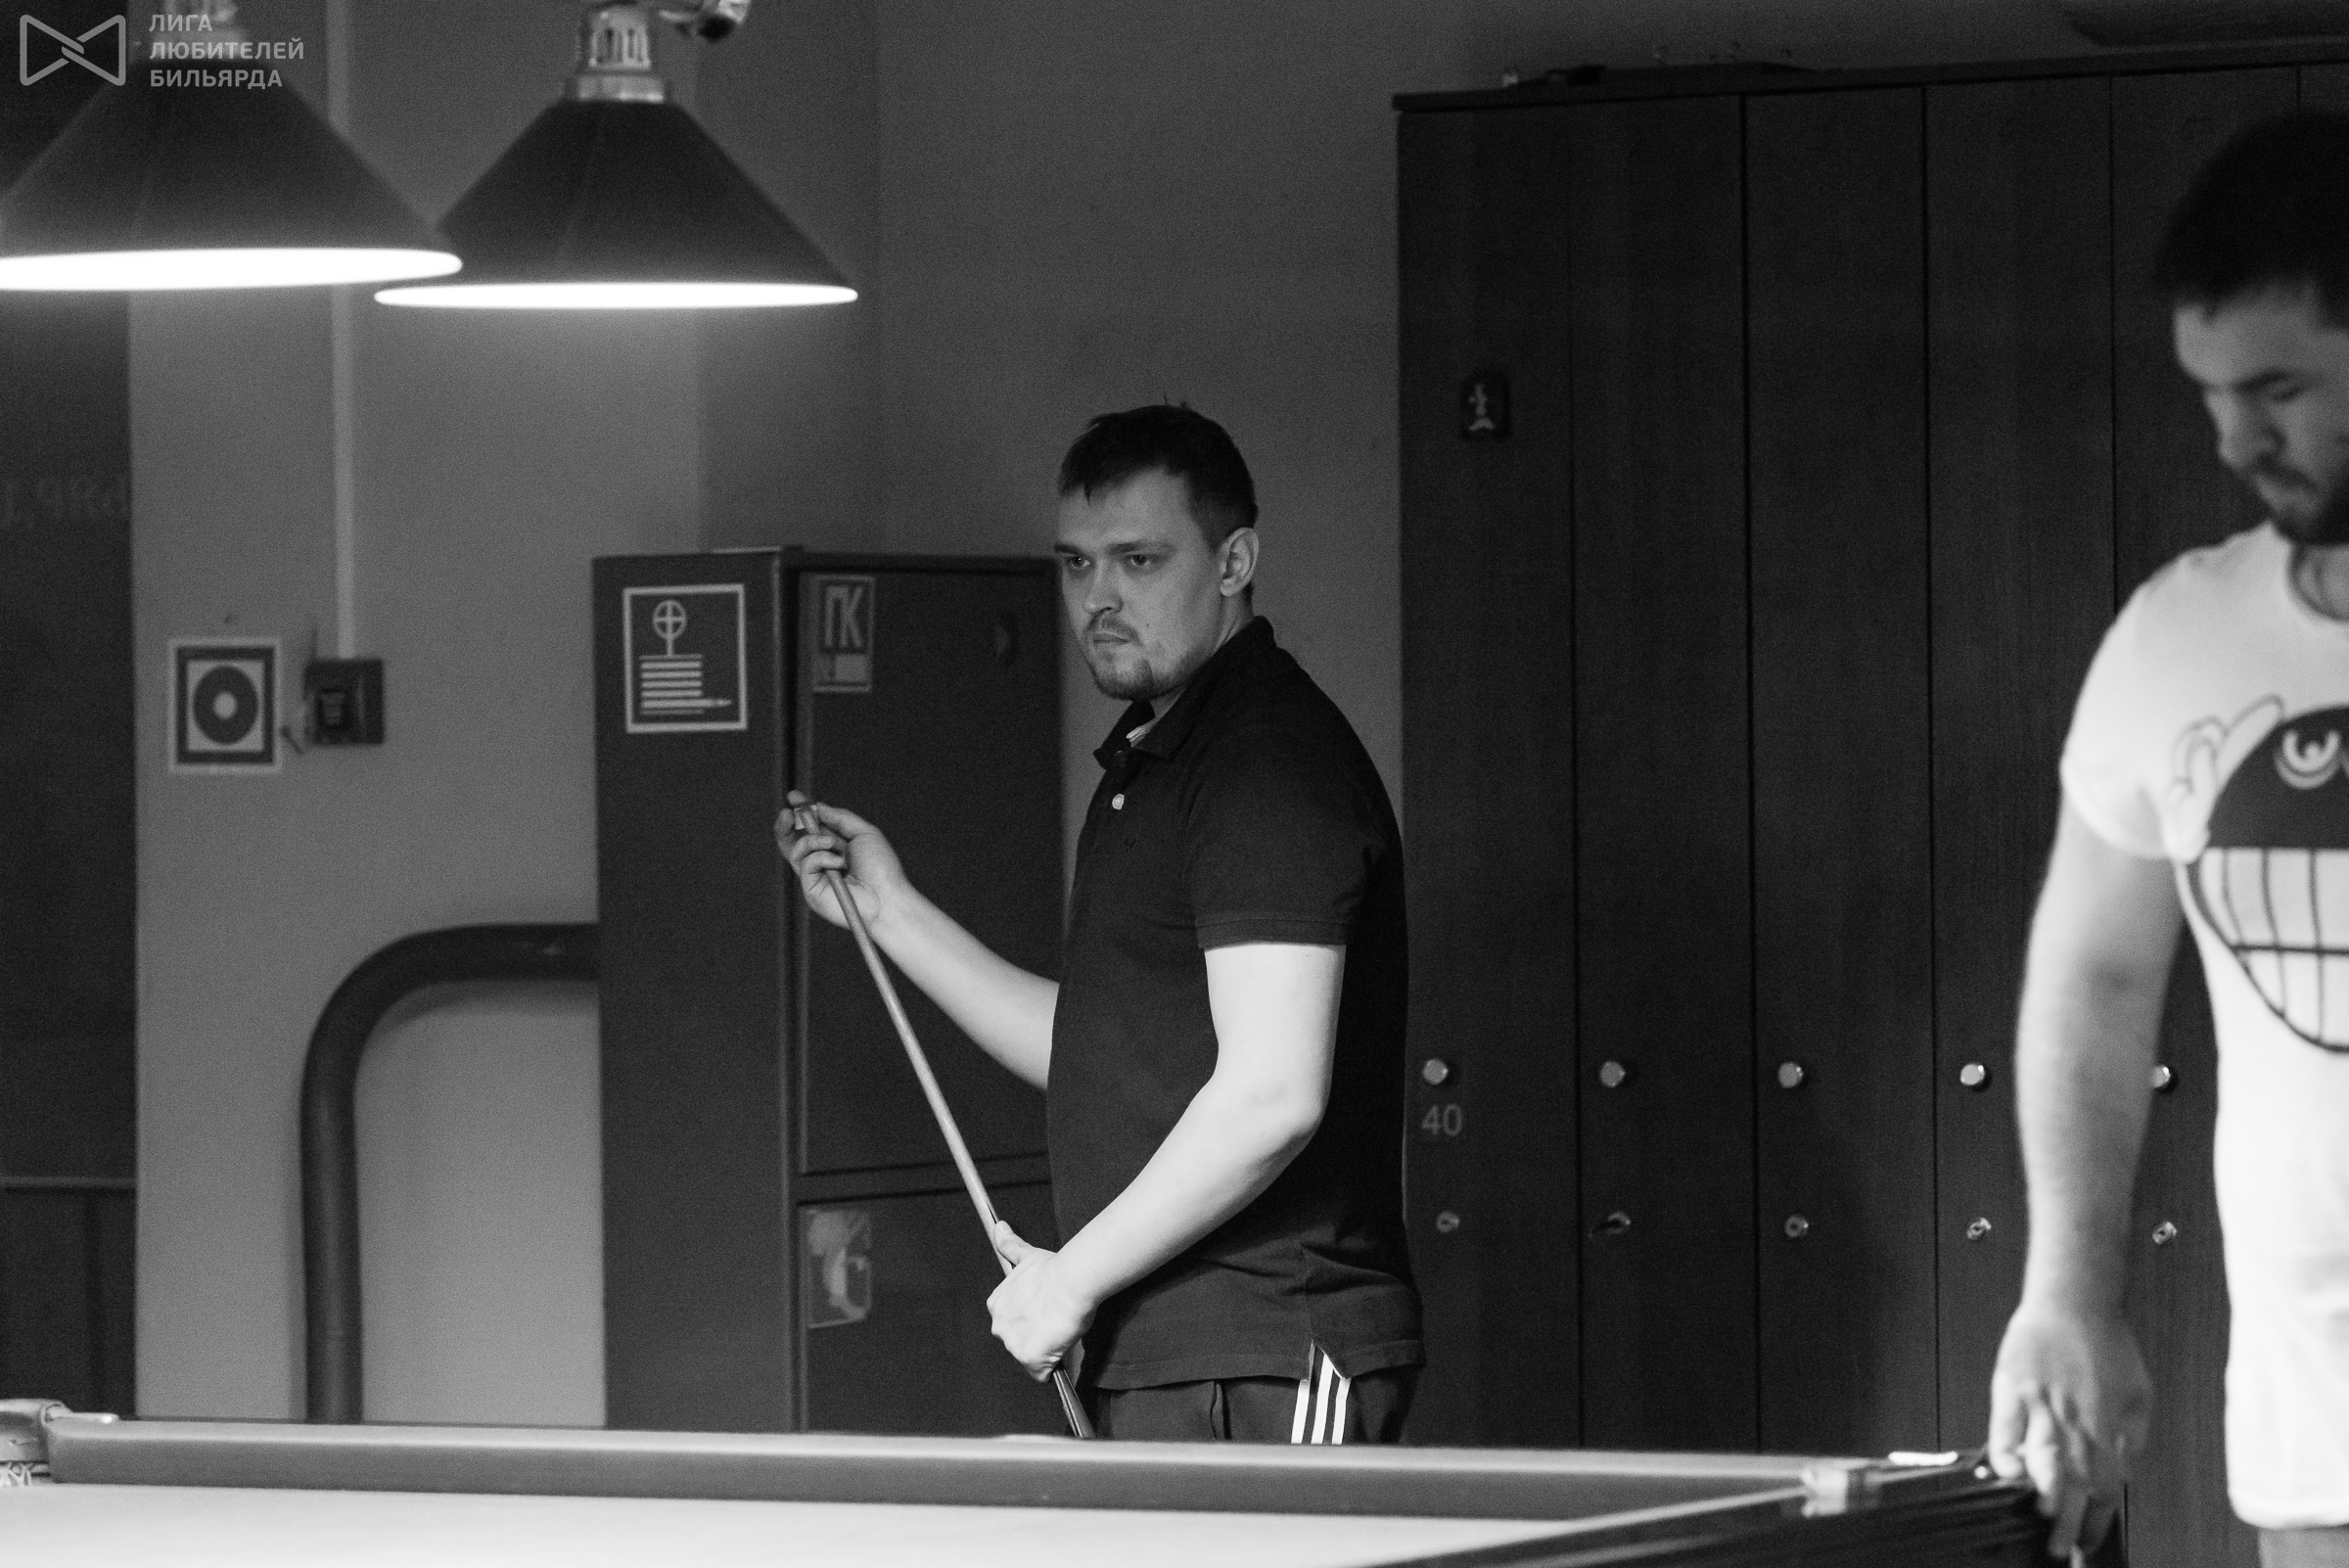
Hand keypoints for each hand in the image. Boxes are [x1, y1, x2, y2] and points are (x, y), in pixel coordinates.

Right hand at [774, 795, 905, 931]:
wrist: (886, 897)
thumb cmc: (881, 868)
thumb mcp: (864, 833)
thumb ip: (840, 818)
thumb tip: (817, 806)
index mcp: (834, 848)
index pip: (811, 829)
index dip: (801, 813)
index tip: (794, 797)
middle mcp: (821, 862)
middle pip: (792, 842)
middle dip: (786, 824)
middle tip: (788, 812)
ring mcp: (814, 877)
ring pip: (797, 849)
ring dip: (813, 839)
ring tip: (833, 843)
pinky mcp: (811, 889)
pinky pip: (806, 863)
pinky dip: (821, 857)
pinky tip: (838, 864)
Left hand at [986, 1222, 1095, 1380]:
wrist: (1072, 1281)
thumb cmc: (1054, 1270)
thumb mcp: (1026, 1255)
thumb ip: (1009, 1245)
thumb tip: (999, 1228)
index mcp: (996, 1305)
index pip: (1011, 1322)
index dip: (1031, 1319)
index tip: (1045, 1311)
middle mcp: (999, 1326)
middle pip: (1018, 1342)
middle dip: (1035, 1337)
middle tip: (1055, 1321)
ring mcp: (1013, 1345)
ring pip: (1029, 1357)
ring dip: (1045, 1350)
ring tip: (1060, 1331)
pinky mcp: (1030, 1360)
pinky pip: (1041, 1374)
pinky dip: (1052, 1366)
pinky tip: (1061, 1348)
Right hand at [1987, 1302, 2149, 1558]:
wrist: (2073, 1300)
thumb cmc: (2107, 1344)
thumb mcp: (2139, 1394)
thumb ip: (2133, 1439)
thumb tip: (2123, 1475)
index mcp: (2106, 1424)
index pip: (2105, 1485)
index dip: (2098, 1518)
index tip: (2088, 1540)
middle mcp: (2074, 1419)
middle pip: (2074, 1482)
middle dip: (2067, 1521)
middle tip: (2058, 1547)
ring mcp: (2039, 1403)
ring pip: (2041, 1459)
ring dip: (2042, 1492)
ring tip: (2040, 1516)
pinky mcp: (2010, 1387)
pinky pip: (2003, 1428)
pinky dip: (2004, 1454)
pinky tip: (2007, 1474)